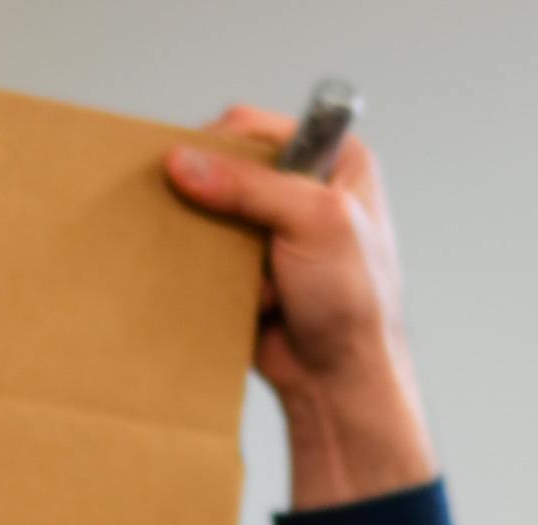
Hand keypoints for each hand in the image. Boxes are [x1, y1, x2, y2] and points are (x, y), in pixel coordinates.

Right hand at [165, 105, 436, 508]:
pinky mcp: (254, 271)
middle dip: (217, 201)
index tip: (196, 170)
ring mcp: (279, 234)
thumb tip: (183, 162)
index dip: (223, 145)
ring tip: (246, 272)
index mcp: (339, 162)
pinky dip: (215, 273)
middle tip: (218, 227)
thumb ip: (250, 186)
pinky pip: (213, 255)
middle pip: (231, 169)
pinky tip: (242, 294)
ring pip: (216, 214)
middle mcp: (309, 191)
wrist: (341, 382)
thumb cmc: (354, 305)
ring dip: (217, 243)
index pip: (259, 128)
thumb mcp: (313, 223)